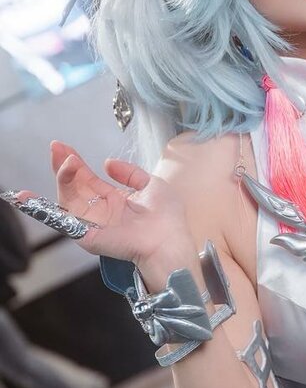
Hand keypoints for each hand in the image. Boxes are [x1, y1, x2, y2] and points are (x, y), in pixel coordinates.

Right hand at [5, 141, 190, 265]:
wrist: (169, 240)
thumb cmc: (167, 219)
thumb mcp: (151, 185)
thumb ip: (130, 173)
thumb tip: (108, 163)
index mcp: (116, 201)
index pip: (90, 180)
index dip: (77, 164)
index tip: (66, 147)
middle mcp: (102, 211)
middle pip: (75, 186)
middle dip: (64, 165)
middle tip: (57, 147)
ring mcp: (92, 223)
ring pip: (68, 197)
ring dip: (64, 176)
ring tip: (66, 159)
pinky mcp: (86, 234)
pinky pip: (64, 218)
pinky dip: (55, 200)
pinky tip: (59, 180)